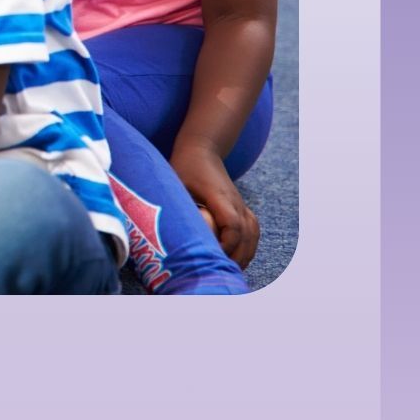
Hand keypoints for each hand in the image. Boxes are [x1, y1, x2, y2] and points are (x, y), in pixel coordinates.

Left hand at [172, 141, 258, 267]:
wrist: (202, 149)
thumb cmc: (184, 166)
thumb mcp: (175, 183)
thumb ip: (177, 204)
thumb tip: (166, 230)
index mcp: (218, 195)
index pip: (232, 223)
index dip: (227, 243)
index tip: (214, 255)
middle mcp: (234, 201)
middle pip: (246, 233)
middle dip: (236, 255)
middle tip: (221, 271)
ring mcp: (240, 203)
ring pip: (252, 232)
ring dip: (245, 252)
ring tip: (231, 268)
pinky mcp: (240, 206)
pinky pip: (253, 228)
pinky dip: (249, 244)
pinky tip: (239, 257)